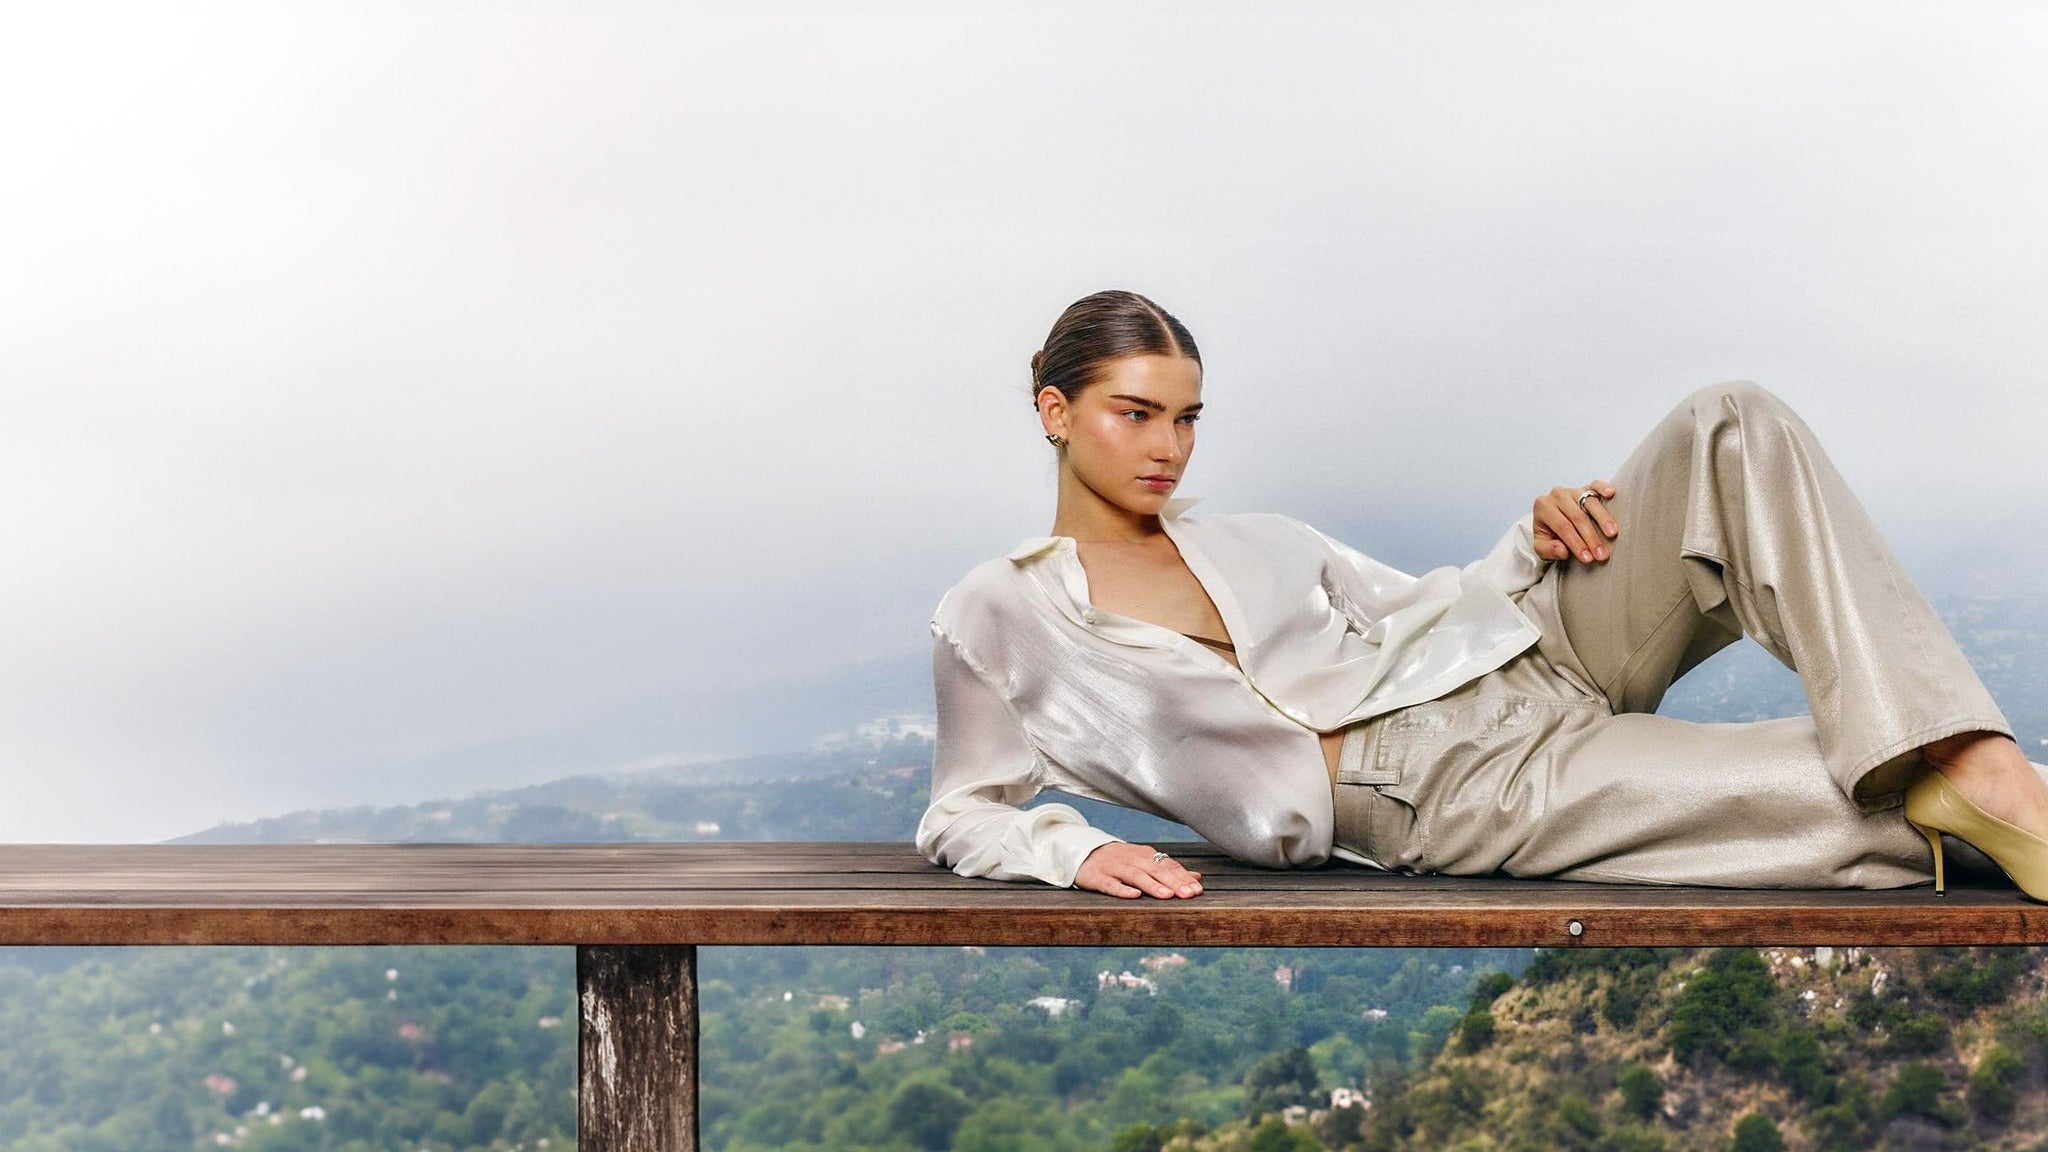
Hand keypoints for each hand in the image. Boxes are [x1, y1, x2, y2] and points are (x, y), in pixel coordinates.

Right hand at [1074, 842, 1204, 898]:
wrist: (1084, 852)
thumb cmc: (1120, 860)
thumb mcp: (1145, 861)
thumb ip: (1170, 870)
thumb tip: (1196, 877)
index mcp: (1145, 855)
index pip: (1168, 865)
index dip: (1183, 877)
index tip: (1197, 890)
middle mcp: (1132, 859)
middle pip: (1155, 870)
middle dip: (1173, 882)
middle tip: (1189, 894)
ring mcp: (1114, 867)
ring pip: (1136, 876)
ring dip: (1152, 885)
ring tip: (1167, 895)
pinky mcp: (1098, 877)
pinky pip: (1110, 884)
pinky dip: (1122, 889)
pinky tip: (1134, 895)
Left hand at [1534, 480, 1619, 564]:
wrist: (1553, 523)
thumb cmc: (1549, 535)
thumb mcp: (1541, 547)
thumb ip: (1549, 550)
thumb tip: (1562, 550)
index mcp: (1543, 507)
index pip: (1563, 527)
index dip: (1577, 543)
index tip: (1588, 558)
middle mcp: (1557, 495)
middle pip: (1578, 517)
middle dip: (1591, 537)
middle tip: (1602, 554)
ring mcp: (1573, 490)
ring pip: (1589, 502)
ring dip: (1603, 519)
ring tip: (1612, 534)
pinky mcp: (1586, 487)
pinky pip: (1595, 485)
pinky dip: (1603, 488)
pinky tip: (1611, 494)